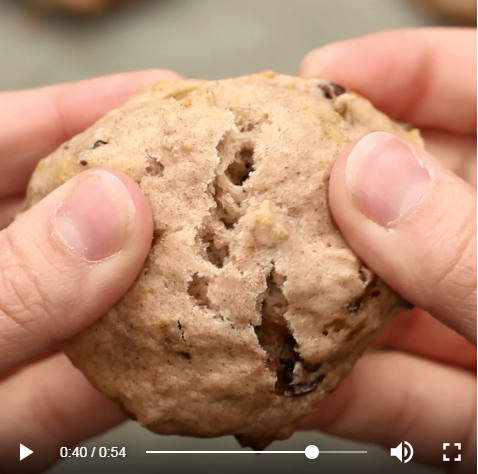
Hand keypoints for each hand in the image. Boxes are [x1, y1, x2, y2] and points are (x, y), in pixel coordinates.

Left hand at [0, 69, 179, 472]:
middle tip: (210, 182)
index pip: (9, 136)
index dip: (91, 109)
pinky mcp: (9, 422)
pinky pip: (83, 390)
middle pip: (68, 220)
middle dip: (145, 199)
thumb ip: (12, 282)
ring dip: (155, 292)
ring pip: (90, 307)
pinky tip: (182, 357)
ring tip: (219, 264)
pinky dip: (133, 376)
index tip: (163, 94)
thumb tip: (116, 214)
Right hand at [298, 28, 475, 471]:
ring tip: (258, 287)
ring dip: (325, 303)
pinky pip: (410, 393)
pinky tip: (302, 384)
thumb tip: (367, 181)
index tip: (322, 74)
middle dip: (334, 197)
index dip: (397, 72)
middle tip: (270, 192)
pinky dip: (358, 393)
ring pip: (396, 302)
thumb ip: (477, 248)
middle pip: (414, 199)